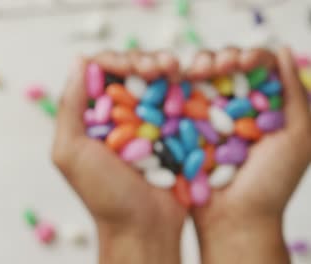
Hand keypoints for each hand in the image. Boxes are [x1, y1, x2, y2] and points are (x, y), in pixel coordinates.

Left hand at [52, 50, 186, 263]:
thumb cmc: (103, 194)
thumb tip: (79, 61)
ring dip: (168, 69)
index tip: (131, 64)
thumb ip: (69, 108)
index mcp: (93, 117)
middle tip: (161, 67)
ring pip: (158, 82)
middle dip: (146, 61)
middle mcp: (120, 116)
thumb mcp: (70, 152)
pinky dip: (186, 87)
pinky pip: (180, 101)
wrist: (144, 227)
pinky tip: (191, 81)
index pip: (102, 73)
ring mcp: (149, 123)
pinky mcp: (173, 132)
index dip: (116, 60)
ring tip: (176, 71)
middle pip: (132, 73)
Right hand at [188, 47, 310, 263]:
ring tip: (191, 73)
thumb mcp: (298, 136)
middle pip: (220, 69)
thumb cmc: (271, 183)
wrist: (233, 219)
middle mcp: (230, 107)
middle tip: (210, 68)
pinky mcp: (180, 130)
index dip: (245, 56)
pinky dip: (171, 87)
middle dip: (215, 59)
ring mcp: (203, 118)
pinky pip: (174, 102)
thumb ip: (293, 94)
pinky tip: (171, 81)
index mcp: (260, 106)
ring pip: (194, 81)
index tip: (239, 63)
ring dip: (192, 69)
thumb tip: (280, 50)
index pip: (252, 67)